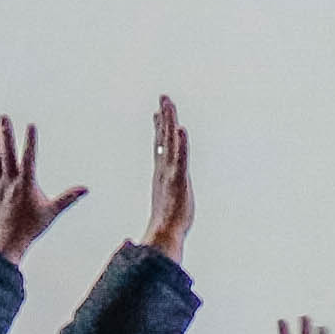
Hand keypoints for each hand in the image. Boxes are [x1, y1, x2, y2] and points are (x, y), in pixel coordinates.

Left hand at [0, 119, 83, 261]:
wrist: (8, 240)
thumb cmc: (32, 227)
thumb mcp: (52, 212)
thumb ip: (68, 198)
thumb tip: (85, 189)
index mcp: (26, 183)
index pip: (29, 158)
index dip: (30, 141)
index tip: (31, 125)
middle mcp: (10, 181)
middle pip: (7, 153)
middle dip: (6, 134)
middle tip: (3, 116)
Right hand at [143, 96, 196, 260]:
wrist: (165, 235)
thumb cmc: (166, 226)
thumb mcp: (165, 210)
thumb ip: (160, 203)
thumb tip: (152, 207)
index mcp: (162, 174)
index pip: (160, 146)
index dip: (160, 129)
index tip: (158, 113)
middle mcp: (164, 169)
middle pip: (164, 138)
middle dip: (164, 117)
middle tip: (164, 98)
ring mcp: (170, 173)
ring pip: (170, 142)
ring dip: (169, 121)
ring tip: (168, 104)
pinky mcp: (178, 180)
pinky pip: (180, 158)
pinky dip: (180, 144)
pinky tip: (181, 130)